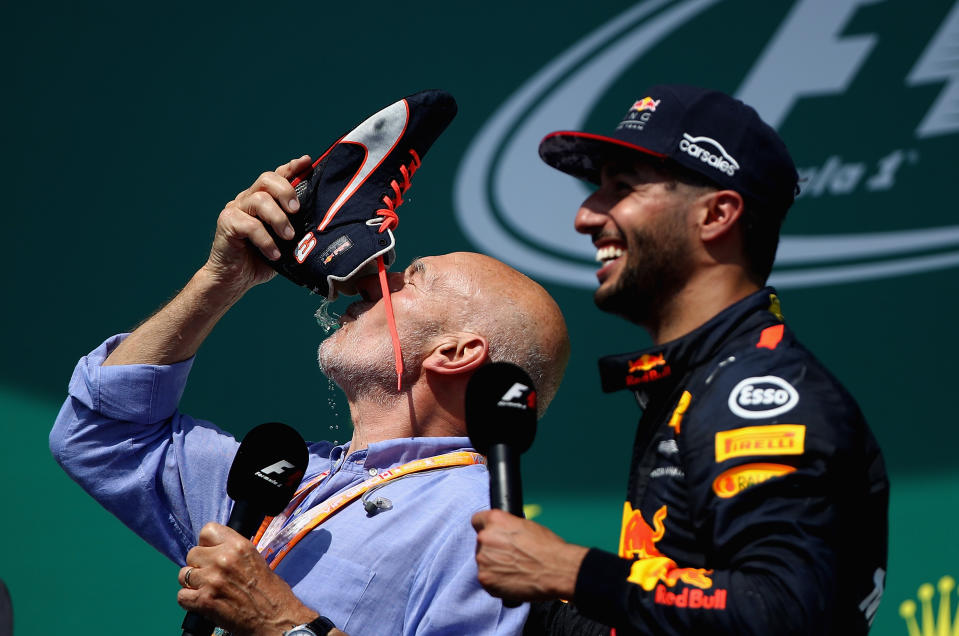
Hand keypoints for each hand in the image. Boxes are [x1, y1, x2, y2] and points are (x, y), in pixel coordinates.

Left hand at [177, 522, 317, 635]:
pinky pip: (181, 596)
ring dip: (192, 583)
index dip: (206, 543)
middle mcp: (224, 559)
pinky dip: (189, 601)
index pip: (207, 531)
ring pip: (184, 574)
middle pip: (192, 553)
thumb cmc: (271, 593)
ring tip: (206, 589)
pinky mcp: (204, 601)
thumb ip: (234, 552)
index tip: (210, 552)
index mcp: (239, 546)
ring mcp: (212, 579)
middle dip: (198, 565)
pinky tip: (202, 602)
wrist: (275, 619)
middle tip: (209, 575)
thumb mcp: (256, 560)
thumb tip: (215, 551)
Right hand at [202, 155, 312, 294]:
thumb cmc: (262, 259)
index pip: (277, 176)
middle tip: (296, 210)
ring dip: (278, 219)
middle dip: (285, 191)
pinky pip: (249, 225)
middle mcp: (248, 199)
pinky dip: (265, 240)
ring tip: (288, 237)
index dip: (292, 167)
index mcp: (264, 200)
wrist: (235, 279)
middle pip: (266, 179)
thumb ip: (297, 226)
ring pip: (259, 200)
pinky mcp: (227, 223)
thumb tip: (323, 219)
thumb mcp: (285, 241)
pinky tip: (274, 254)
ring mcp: (236, 209)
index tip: (307, 162)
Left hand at [472, 509, 589, 600]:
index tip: (492, 535)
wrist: (557, 571)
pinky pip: (487, 579)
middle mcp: (485, 538)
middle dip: (493, 549)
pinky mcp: (486, 579)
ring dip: (494, 565)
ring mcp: (483, 560)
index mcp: (495, 520)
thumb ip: (507, 528)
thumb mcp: (526, 525)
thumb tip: (503, 534)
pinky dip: (497, 581)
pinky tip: (513, 580)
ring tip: (515, 570)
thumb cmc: (548, 548)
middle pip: (481, 543)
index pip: (477, 520)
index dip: (485, 528)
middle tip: (511, 557)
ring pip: (484, 562)